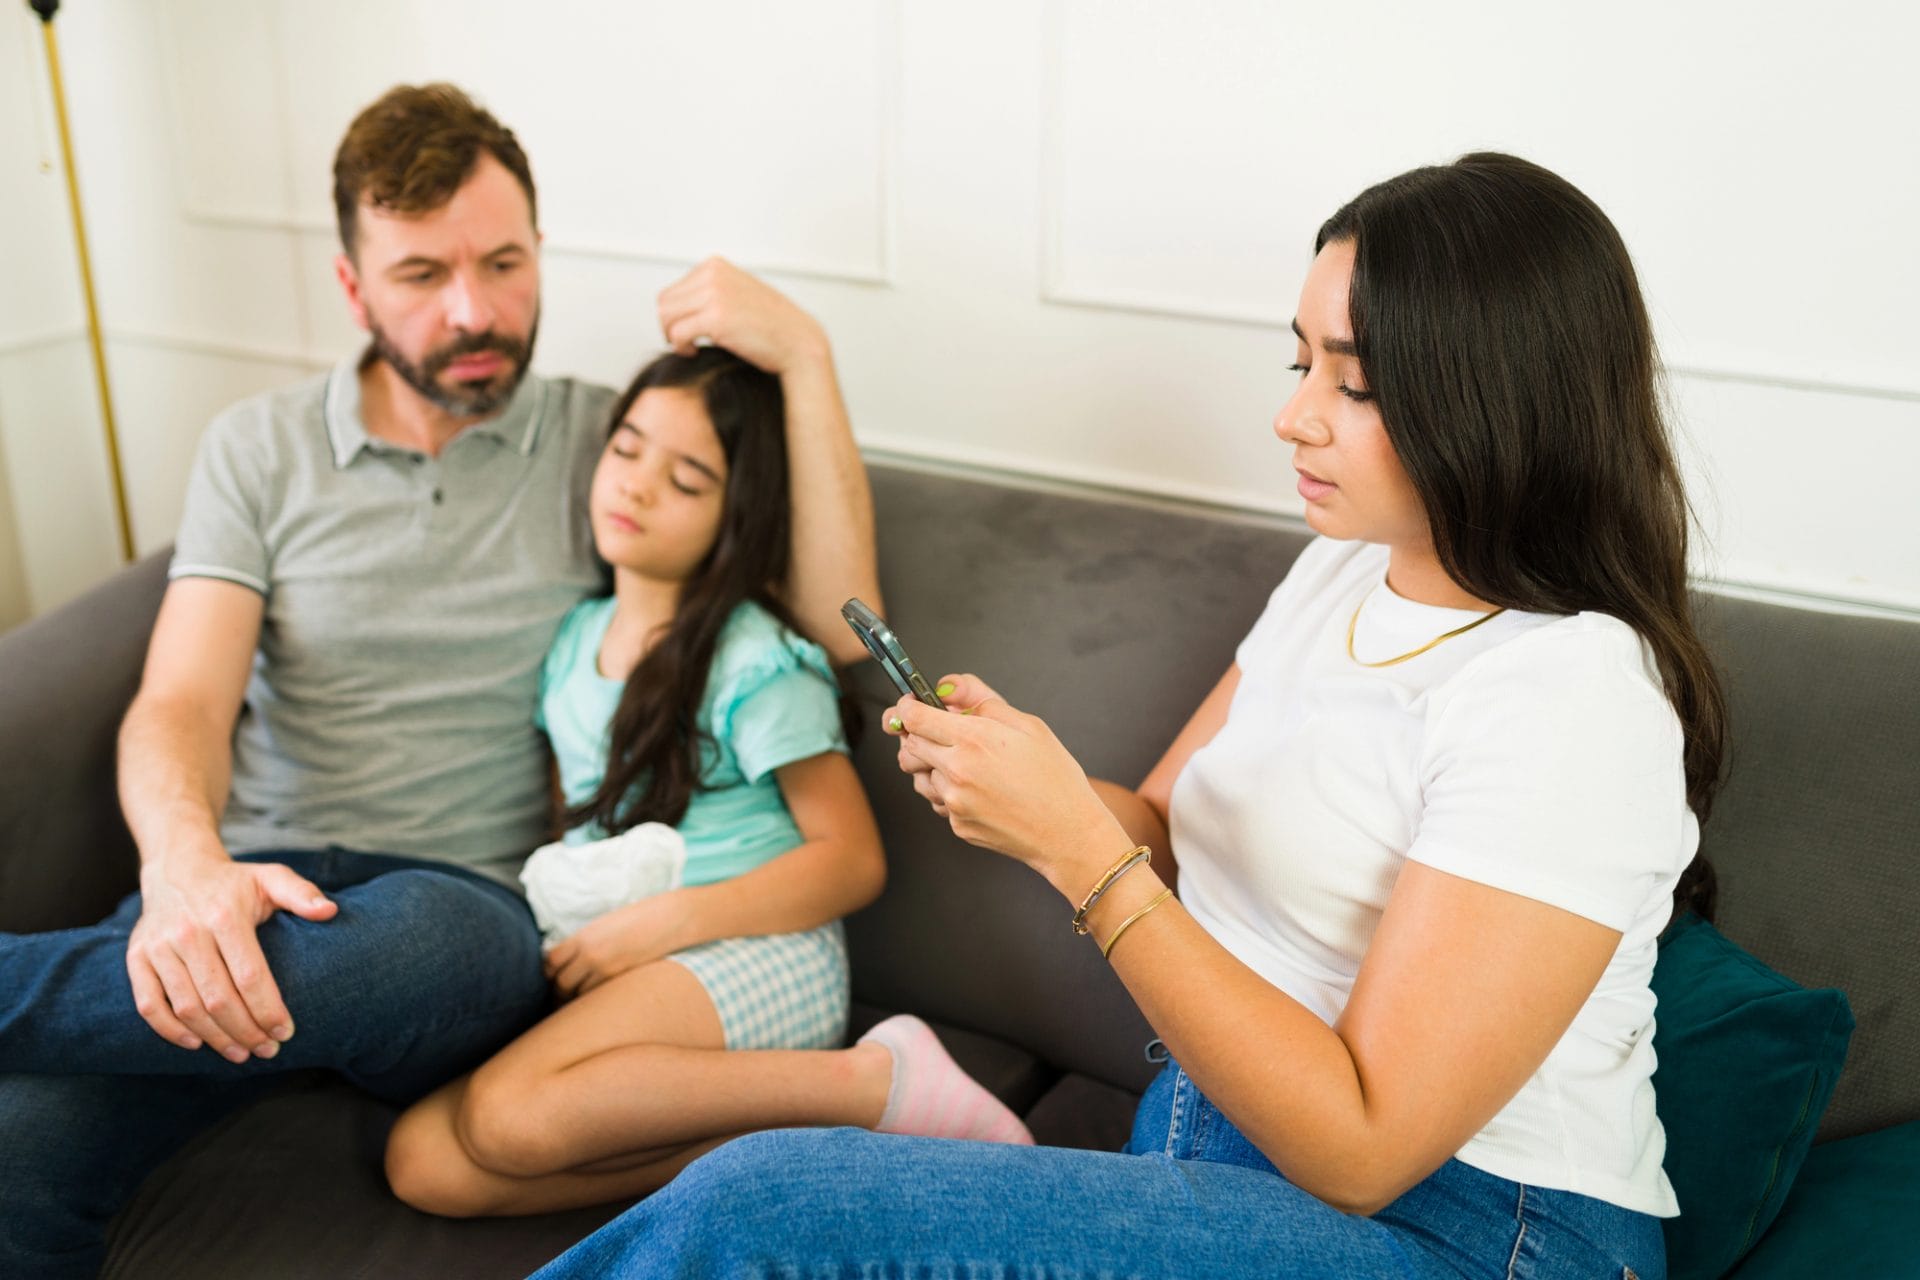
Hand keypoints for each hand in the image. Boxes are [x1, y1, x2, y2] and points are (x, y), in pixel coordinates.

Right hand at [127, 846, 336, 1060]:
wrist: (177, 868)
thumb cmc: (233, 883)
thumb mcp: (270, 878)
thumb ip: (301, 893)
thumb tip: (330, 911)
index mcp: (225, 916)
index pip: (250, 977)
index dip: (269, 1011)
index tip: (286, 1032)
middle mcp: (189, 933)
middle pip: (219, 999)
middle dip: (246, 1032)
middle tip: (267, 1051)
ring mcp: (159, 947)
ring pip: (186, 1007)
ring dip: (215, 1038)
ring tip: (241, 1054)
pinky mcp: (137, 958)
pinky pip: (149, 1004)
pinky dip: (170, 1030)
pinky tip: (196, 1043)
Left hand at [544, 890, 696, 1000]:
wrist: (669, 918)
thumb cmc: (638, 918)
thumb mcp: (604, 925)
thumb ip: (583, 942)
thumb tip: (566, 959)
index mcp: (583, 937)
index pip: (550, 962)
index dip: (549, 972)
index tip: (553, 975)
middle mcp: (590, 954)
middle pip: (561, 983)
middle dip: (559, 991)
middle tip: (564, 994)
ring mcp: (607, 970)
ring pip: (579, 995)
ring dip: (576, 998)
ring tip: (580, 1000)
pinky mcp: (622, 980)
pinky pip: (598, 997)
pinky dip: (594, 1000)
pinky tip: (598, 999)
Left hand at [656, 257, 828, 375]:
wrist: (798, 342)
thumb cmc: (772, 325)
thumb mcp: (739, 293)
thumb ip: (713, 291)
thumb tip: (682, 303)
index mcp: (715, 266)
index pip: (673, 290)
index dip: (676, 315)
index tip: (689, 330)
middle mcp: (713, 274)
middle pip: (664, 303)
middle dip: (670, 326)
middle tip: (686, 342)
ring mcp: (714, 294)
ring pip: (666, 317)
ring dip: (673, 336)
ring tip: (691, 347)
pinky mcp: (716, 318)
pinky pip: (677, 333)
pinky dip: (681, 347)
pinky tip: (695, 352)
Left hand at [885, 675, 1127, 894]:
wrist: (1068, 833)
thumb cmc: (1055, 778)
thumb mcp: (1027, 725)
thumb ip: (982, 699)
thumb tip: (948, 686)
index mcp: (973, 739)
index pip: (914, 717)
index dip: (907, 707)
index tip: (910, 705)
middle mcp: (957, 771)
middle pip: (910, 746)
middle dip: (919, 736)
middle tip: (942, 734)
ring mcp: (955, 801)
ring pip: (921, 775)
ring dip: (934, 766)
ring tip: (968, 766)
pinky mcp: (957, 825)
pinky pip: (940, 801)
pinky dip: (951, 792)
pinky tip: (980, 791)